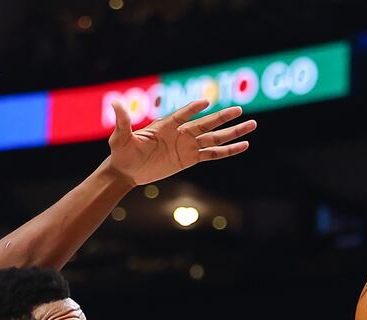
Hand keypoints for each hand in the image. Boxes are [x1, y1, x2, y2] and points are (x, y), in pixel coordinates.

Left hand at [106, 98, 256, 185]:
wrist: (127, 170)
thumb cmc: (122, 152)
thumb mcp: (120, 137)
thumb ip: (122, 121)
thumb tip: (114, 102)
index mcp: (166, 126)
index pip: (183, 115)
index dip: (192, 109)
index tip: (205, 103)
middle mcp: (181, 133)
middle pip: (207, 124)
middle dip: (223, 117)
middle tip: (241, 109)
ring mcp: (187, 146)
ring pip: (215, 138)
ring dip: (233, 132)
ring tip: (252, 125)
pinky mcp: (190, 159)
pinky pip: (212, 154)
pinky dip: (227, 151)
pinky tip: (243, 146)